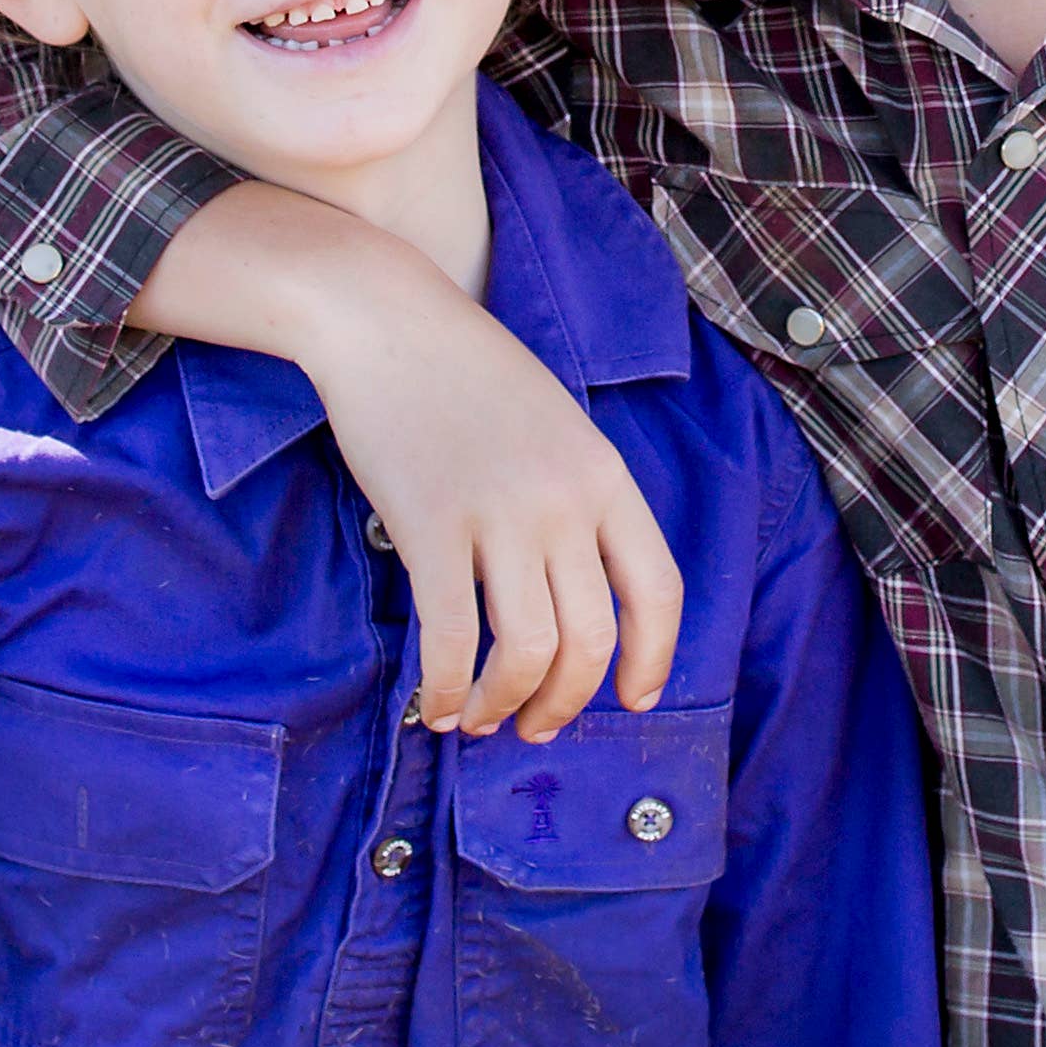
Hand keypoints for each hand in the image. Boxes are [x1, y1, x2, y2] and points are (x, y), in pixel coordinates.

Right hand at [137, 186, 685, 739]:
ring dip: (507, 704)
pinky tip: (437, 703)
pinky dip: (448, 687)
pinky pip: (451, 637)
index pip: (659, 589)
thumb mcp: (558, 426)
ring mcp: (499, 513)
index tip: (634, 699)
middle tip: (537, 726)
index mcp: (605, 475)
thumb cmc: (467, 375)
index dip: (653, 658)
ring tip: (483, 720)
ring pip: (529, 651)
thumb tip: (576, 594)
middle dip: (568, 702)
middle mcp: (564, 500)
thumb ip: (580, 498)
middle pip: (592, 638)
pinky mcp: (430, 525)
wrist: (386, 320)